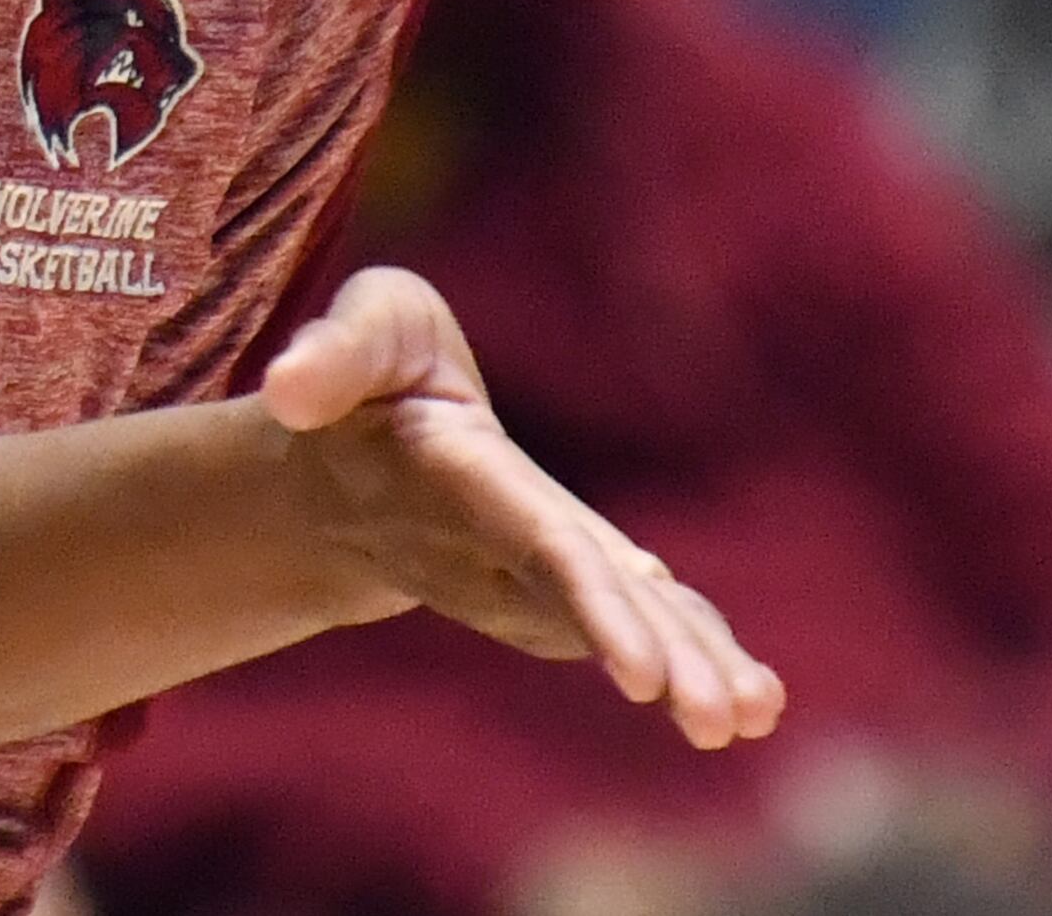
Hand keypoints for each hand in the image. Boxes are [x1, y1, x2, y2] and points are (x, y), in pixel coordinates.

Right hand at [262, 267, 784, 752]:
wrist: (345, 472)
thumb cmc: (365, 382)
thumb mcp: (357, 333)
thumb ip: (332, 354)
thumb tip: (291, 390)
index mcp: (462, 483)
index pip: (535, 549)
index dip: (590, 604)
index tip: (640, 676)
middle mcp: (501, 547)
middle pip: (586, 605)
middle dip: (656, 657)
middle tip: (721, 720)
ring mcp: (537, 572)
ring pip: (622, 621)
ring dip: (690, 669)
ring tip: (754, 717)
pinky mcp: (571, 576)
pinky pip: (640, 618)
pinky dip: (698, 652)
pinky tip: (760, 698)